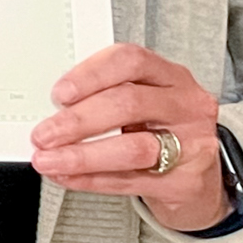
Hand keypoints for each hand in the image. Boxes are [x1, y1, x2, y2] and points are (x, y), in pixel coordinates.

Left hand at [29, 43, 227, 231]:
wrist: (198, 180)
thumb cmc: (161, 133)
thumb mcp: (142, 105)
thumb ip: (104, 99)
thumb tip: (50, 111)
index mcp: (171, 77)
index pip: (130, 61)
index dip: (91, 74)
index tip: (59, 93)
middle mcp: (186, 105)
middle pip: (128, 103)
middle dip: (78, 120)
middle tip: (44, 134)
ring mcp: (192, 144)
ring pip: (131, 147)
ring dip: (81, 155)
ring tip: (49, 160)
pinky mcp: (186, 181)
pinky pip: (131, 180)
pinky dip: (92, 180)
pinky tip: (67, 177)